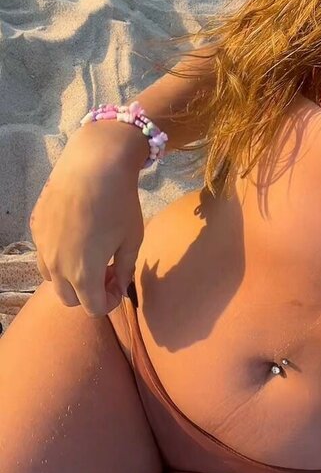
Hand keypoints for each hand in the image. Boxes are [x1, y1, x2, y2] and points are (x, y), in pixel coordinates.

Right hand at [30, 121, 148, 316]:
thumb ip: (125, 270)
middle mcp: (57, 265)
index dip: (109, 302)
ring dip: (70, 276)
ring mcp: (42, 246)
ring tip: (90, 254)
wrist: (94, 164)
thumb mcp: (132, 240)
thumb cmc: (120, 203)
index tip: (119, 284)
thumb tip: (120, 286)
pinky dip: (59, 254)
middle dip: (88, 293)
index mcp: (83, 274)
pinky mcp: (36, 227)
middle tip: (107, 271)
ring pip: (52, 278)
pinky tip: (77, 232)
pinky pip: (44, 252)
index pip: (93, 308)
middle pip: (69, 299)